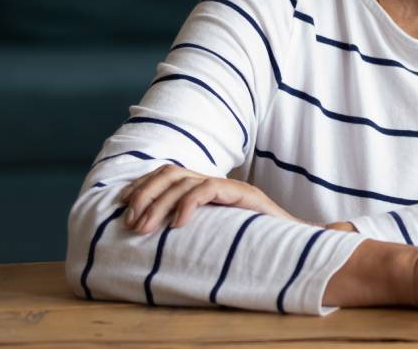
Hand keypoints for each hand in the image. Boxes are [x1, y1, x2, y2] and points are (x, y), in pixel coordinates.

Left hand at [118, 165, 299, 233]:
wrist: (293, 244)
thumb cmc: (252, 244)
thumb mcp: (211, 235)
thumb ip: (189, 228)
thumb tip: (151, 234)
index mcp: (206, 189)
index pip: (168, 173)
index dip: (143, 186)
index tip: (123, 206)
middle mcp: (216, 182)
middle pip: (171, 172)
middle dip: (145, 194)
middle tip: (132, 223)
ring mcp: (230, 186)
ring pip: (184, 181)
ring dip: (159, 204)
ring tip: (146, 228)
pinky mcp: (243, 194)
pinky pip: (208, 189)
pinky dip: (188, 204)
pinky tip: (178, 224)